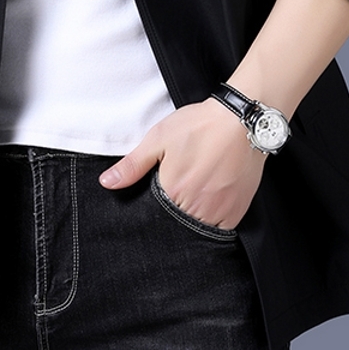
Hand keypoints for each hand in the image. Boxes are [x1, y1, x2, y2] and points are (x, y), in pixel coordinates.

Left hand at [98, 97, 267, 229]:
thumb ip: (133, 164)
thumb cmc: (200, 126)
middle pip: (177, 224)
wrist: (241, 120)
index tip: (161, 193)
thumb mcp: (159, 138)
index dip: (154, 207)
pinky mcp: (237, 210)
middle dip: (174, 213)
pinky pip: (221, 229)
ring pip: (198, 229)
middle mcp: (196, 207)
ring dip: (193, 219)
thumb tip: (107, 183)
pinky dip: (214, 222)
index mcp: (173, 191)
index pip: (154, 216)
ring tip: (195, 195)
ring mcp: (219, 211)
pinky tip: (211, 203)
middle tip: (181, 189)